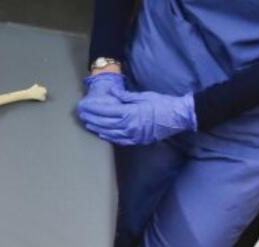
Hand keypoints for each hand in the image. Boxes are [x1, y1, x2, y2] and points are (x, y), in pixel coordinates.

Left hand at [77, 87, 195, 146]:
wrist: (177, 117)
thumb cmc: (161, 103)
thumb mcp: (142, 96)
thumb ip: (125, 96)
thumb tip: (112, 94)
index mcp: (130, 113)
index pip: (106, 111)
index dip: (93, 109)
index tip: (84, 106)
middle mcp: (129, 126)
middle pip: (104, 123)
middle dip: (91, 119)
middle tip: (81, 115)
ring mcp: (132, 135)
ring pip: (110, 133)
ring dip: (97, 128)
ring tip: (87, 123)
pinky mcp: (137, 140)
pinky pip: (119, 140)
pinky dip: (108, 136)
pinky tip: (101, 133)